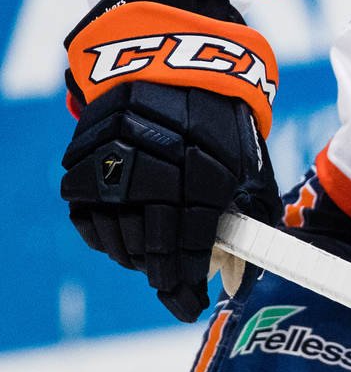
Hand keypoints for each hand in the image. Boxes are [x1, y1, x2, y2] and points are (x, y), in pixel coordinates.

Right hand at [60, 0, 279, 321]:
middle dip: (164, 275)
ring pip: (116, 242)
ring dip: (138, 256)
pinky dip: (109, 235)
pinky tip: (130, 227)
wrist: (168, 65)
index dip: (183, 288)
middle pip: (147, 253)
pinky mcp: (80, 168)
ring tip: (156, 249)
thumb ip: (247, 223)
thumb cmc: (221, 123)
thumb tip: (240, 283)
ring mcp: (108, 174)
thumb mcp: (248, 167)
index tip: (189, 306)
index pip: (183, 252)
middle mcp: (147, 178)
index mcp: (197, 179)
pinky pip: (90, 223)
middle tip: (176, 282)